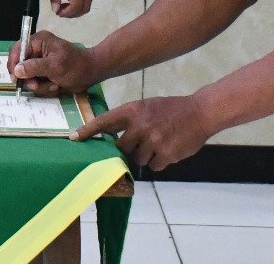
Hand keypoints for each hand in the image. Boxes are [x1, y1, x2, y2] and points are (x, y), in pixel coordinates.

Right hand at [10, 30, 97, 95]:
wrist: (91, 73)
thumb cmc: (75, 66)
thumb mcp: (54, 67)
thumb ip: (34, 67)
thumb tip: (17, 70)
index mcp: (38, 41)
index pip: (17, 49)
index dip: (13, 64)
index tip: (15, 78)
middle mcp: (37, 50)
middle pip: (20, 64)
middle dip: (29, 78)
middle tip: (36, 85)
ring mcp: (40, 61)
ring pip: (28, 76)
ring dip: (39, 84)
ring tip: (53, 85)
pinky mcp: (44, 71)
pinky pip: (36, 81)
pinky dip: (44, 86)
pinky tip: (55, 85)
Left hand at [46, 0, 94, 16]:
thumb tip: (56, 9)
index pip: (76, 8)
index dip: (66, 14)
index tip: (57, 12)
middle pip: (85, 8)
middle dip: (73, 13)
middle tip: (60, 10)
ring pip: (89, 3)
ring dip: (78, 7)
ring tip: (64, 3)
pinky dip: (82, 0)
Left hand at [71, 95, 213, 170]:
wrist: (200, 112)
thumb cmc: (171, 110)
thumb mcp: (147, 107)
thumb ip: (131, 121)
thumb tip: (114, 140)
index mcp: (133, 110)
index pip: (104, 122)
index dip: (88, 131)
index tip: (73, 138)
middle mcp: (140, 125)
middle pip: (122, 147)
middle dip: (130, 148)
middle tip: (143, 140)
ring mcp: (153, 140)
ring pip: (138, 158)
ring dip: (147, 155)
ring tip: (161, 141)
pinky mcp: (165, 154)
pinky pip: (154, 166)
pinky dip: (160, 161)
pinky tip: (169, 148)